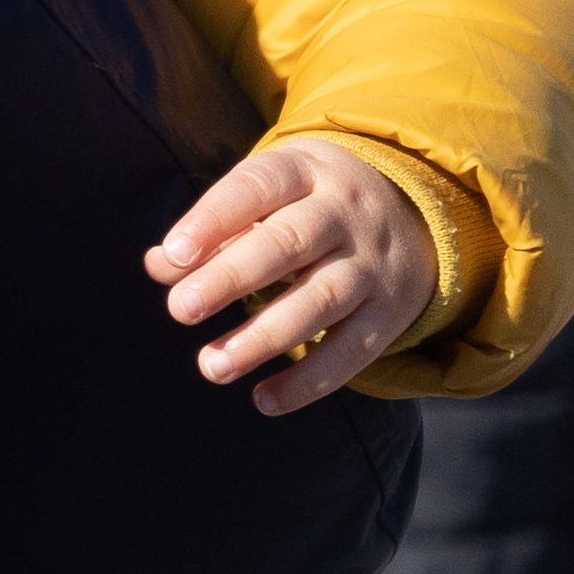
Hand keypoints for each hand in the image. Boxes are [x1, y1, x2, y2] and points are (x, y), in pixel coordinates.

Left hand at [153, 133, 443, 413]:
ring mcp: (373, 264)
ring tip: (211, 365)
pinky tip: (264, 401)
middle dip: (231, 278)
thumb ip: (210, 229)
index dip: (213, 219)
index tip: (173, 255)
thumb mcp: (263, 196)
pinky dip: (310, 379)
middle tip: (180, 309)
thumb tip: (159, 265)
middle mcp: (344, 214)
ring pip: (320, 300)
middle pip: (288, 244)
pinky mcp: (391, 311)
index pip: (257, 187)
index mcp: (304, 172)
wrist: (413, 211)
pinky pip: (353, 349)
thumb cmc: (304, 203)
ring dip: (262, 338)